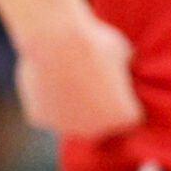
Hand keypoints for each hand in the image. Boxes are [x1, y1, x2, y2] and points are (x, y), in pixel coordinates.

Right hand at [14, 15, 142, 138]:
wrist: (56, 40)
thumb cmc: (94, 43)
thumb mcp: (122, 50)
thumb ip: (122, 66)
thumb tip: (118, 66)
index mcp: (125, 116)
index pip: (128, 112)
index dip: (122, 93)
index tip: (115, 76)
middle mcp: (97, 129)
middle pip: (100, 120)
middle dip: (97, 103)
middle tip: (90, 76)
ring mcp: (67, 128)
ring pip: (73, 117)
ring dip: (73, 103)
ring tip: (70, 74)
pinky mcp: (41, 120)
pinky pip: (49, 111)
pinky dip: (50, 99)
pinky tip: (51, 77)